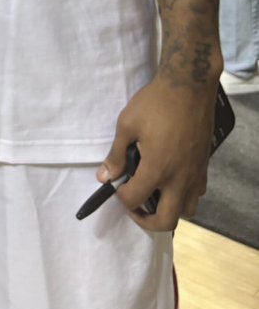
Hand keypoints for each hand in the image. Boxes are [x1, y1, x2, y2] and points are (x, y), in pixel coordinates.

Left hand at [98, 75, 215, 230]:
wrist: (189, 87)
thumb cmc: (154, 103)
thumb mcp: (127, 124)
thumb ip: (117, 155)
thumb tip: (105, 177)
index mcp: (157, 169)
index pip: (135, 199)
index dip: (121, 198)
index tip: (115, 186)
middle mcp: (179, 179)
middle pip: (166, 221)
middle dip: (147, 221)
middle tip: (135, 207)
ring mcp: (195, 175)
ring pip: (186, 211)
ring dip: (169, 211)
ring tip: (154, 195)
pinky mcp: (204, 166)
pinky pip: (196, 194)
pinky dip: (184, 196)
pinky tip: (171, 181)